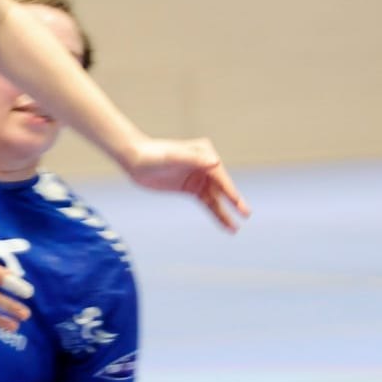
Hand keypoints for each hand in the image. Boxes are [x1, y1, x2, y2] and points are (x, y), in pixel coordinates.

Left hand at [123, 137, 248, 231]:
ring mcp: (199, 177)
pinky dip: (216, 214)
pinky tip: (226, 225)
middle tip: (246, 213)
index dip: (229, 190)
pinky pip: (207, 203)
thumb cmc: (152, 155)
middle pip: (221, 187)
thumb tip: (215, 161)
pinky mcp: (191, 188)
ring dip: (225, 213)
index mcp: (204, 153)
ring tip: (235, 228)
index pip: (219, 175)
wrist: (135, 160)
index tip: (237, 203)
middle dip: (233, 201)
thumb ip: (192, 158)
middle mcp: (205, 164)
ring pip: (215, 198)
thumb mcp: (172, 157)